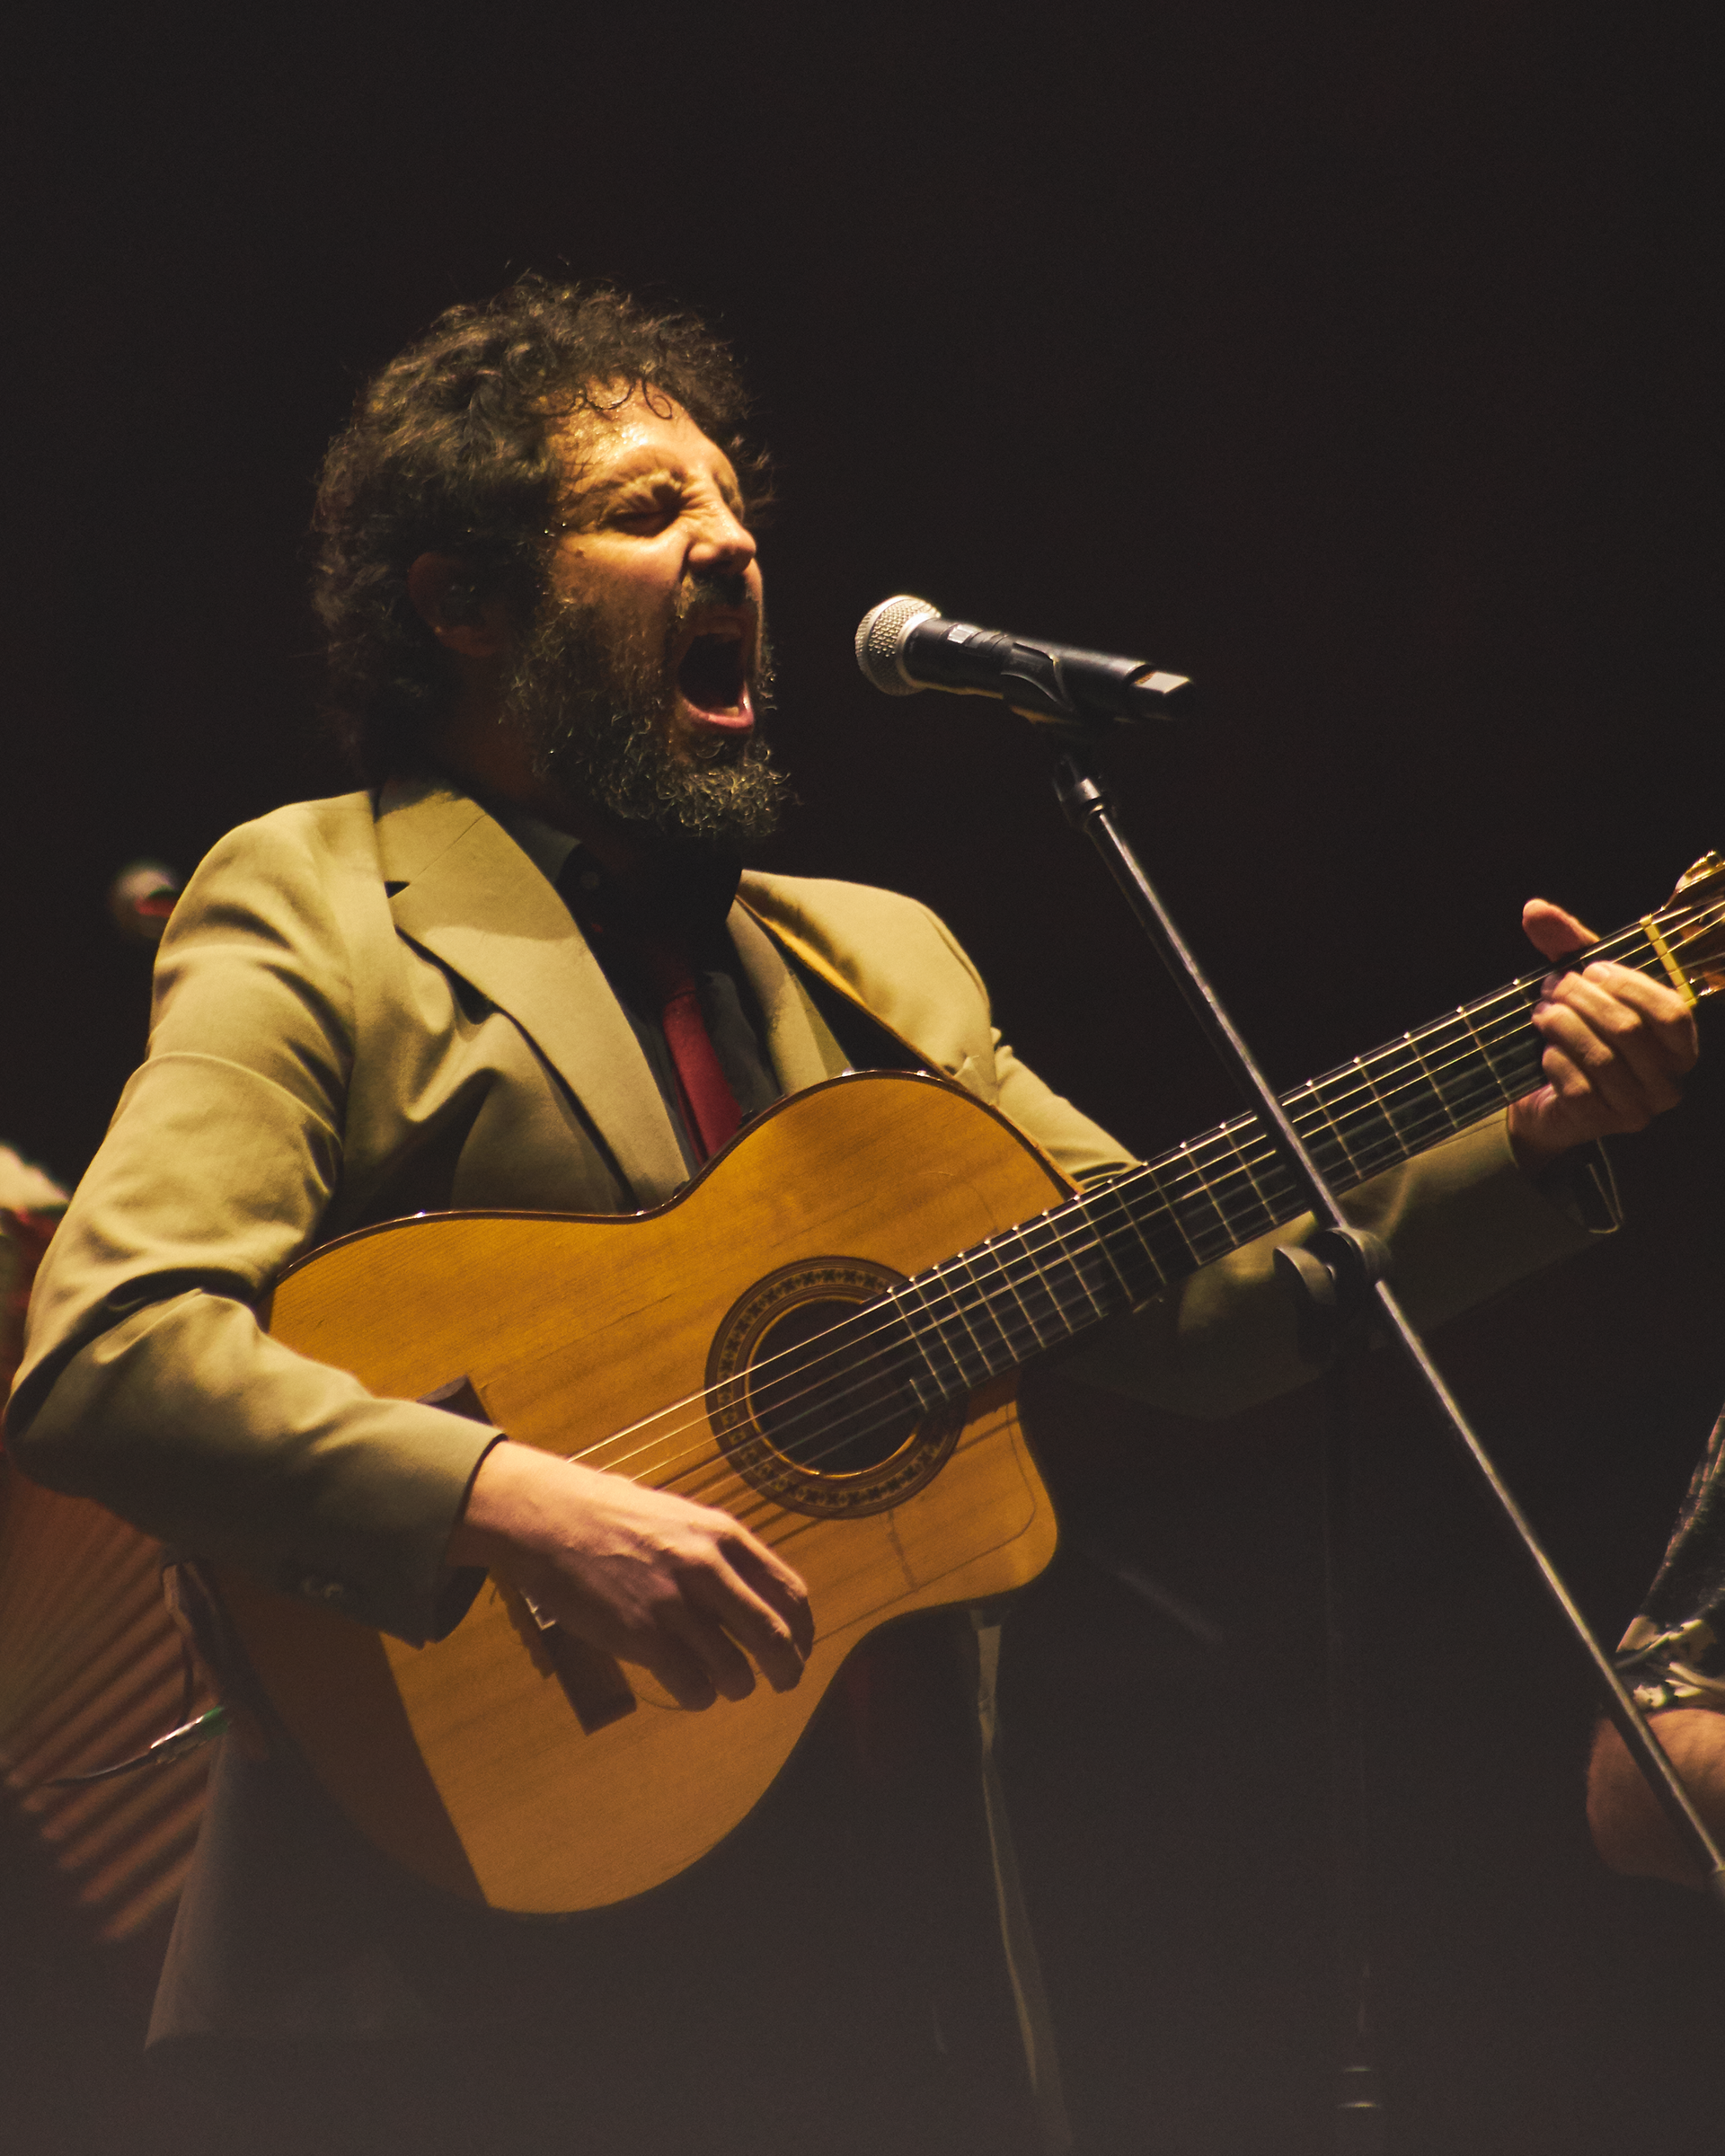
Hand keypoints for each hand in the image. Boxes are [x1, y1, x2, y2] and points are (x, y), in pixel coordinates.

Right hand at [446, 1442, 813, 1710]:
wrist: (546, 1517)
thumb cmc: (610, 1515)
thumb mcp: (679, 1517)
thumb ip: (718, 1553)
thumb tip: (756, 1597)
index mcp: (722, 1534)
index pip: (790, 1592)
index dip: (804, 1630)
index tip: (802, 1646)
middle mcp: (706, 1567)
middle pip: (774, 1637)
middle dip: (787, 1669)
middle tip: (784, 1682)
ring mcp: (673, 1603)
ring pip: (735, 1670)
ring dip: (737, 1686)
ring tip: (726, 1684)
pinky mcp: (640, 1635)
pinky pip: (692, 1686)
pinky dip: (698, 1696)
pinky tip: (691, 1688)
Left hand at [1507, 899, 1697, 1168]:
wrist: (1544, 1096)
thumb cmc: (1576, 1033)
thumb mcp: (1579, 986)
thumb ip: (1566, 946)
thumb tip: (1534, 909)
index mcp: (1680, 1045)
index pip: (1673, 1012)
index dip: (1628, 985)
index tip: (1589, 968)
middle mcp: (1669, 1082)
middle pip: (1627, 1029)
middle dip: (1581, 1000)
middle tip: (1551, 987)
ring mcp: (1638, 1109)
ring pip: (1600, 1057)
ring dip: (1562, 1026)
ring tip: (1541, 1013)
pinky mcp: (1602, 1125)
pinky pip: (1577, 1085)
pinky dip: (1555, 1060)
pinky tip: (1545, 1051)